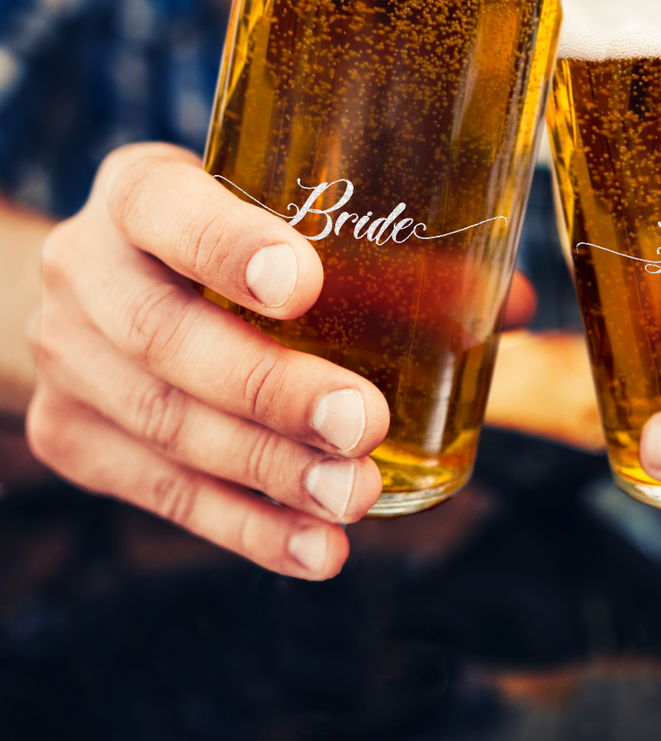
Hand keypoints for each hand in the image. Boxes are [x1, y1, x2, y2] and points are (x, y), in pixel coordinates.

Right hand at [26, 143, 393, 578]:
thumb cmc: (228, 245)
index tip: (306, 286)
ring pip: (166, 426)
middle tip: (364, 424)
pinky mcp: (72, 438)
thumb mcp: (282, 219)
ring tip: (356, 496)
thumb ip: (391, 255)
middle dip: (270, 389)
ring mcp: (68, 360)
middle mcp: (86, 269)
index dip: (227, 246)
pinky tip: (315, 549)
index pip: (165, 206)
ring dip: (270, 472)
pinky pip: (159, 494)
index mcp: (139, 191)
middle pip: (165, 336)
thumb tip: (513, 305)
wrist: (108, 291)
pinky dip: (245, 527)